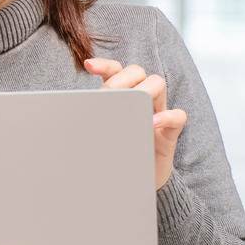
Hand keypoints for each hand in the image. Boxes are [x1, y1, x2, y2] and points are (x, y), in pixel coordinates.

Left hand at [84, 57, 187, 190]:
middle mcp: (141, 98)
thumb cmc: (116, 151)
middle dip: (121, 77)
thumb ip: (91, 120)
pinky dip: (166, 116)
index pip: (115, 71)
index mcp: (122, 95)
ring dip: (143, 89)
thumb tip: (66, 115)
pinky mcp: (170, 131)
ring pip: (158, 83)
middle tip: (108, 94)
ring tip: (129, 105)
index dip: (104, 65)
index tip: (88, 66)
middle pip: (136, 70)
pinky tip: (152, 123)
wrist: (138, 180)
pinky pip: (178, 115)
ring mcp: (158, 111)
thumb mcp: (100, 133)